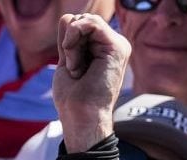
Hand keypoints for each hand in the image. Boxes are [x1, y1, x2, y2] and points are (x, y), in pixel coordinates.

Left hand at [52, 14, 129, 148]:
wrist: (80, 115)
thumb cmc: (73, 97)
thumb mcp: (68, 60)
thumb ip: (69, 39)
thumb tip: (67, 16)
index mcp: (104, 49)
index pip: (81, 25)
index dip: (68, 40)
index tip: (70, 67)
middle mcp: (113, 45)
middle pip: (83, 21)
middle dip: (69, 41)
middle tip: (74, 69)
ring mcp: (118, 45)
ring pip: (86, 21)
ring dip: (71, 44)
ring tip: (76, 68)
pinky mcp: (118, 47)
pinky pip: (91, 23)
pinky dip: (75, 39)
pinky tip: (77, 62)